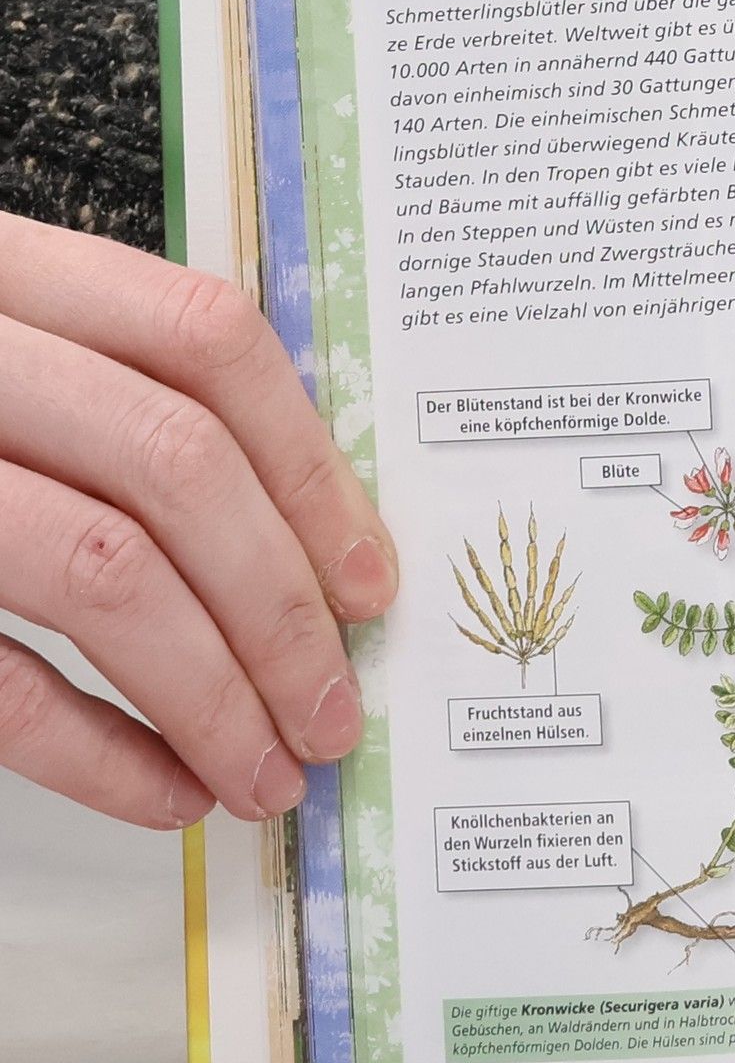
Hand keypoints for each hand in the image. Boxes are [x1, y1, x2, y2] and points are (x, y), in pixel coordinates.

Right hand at [0, 214, 397, 826]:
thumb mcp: (8, 353)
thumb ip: (117, 401)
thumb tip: (307, 547)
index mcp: (6, 270)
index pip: (208, 339)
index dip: (311, 465)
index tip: (371, 579)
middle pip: (176, 464)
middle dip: (282, 605)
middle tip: (335, 712)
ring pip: (101, 568)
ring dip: (214, 692)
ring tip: (274, 772)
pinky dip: (98, 748)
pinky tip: (169, 792)